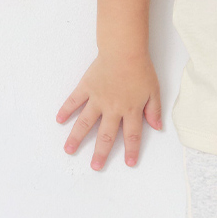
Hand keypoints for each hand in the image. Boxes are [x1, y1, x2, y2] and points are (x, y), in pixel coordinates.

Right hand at [56, 52, 161, 169]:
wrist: (124, 50)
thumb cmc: (141, 69)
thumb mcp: (154, 90)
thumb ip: (154, 110)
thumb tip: (157, 127)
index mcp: (131, 110)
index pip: (131, 135)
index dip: (131, 150)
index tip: (128, 163)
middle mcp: (112, 108)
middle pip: (106, 135)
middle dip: (100, 153)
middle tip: (95, 166)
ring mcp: (97, 99)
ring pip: (85, 123)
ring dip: (76, 138)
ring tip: (69, 150)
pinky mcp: (86, 87)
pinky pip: (74, 101)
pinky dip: (65, 110)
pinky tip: (59, 120)